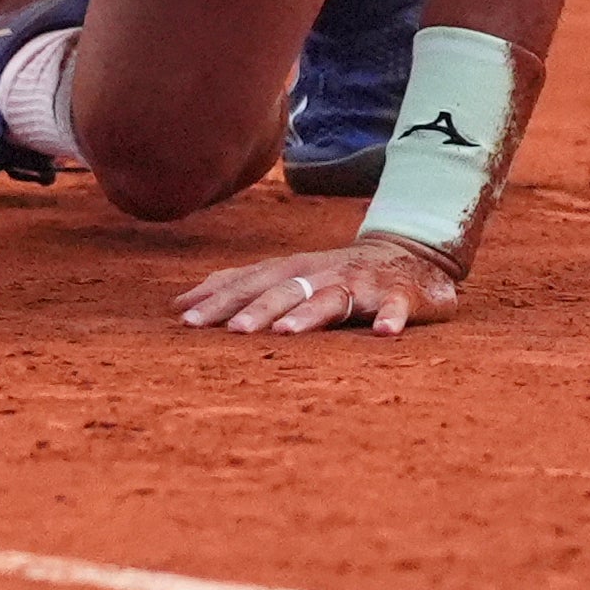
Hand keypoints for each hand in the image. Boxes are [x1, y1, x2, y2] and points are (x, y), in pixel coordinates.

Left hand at [174, 236, 459, 337]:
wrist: (409, 256)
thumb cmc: (335, 273)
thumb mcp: (286, 275)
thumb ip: (239, 287)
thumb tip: (180, 304)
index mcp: (292, 271)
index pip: (248, 284)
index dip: (218, 301)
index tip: (185, 321)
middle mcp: (321, 273)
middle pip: (284, 290)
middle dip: (256, 309)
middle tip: (231, 331)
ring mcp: (360, 283)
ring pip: (331, 298)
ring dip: (308, 314)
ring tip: (286, 332)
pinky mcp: (398, 295)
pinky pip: (394, 307)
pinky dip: (390, 317)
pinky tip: (384, 332)